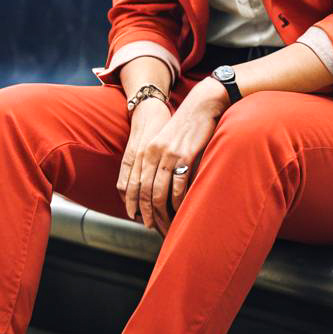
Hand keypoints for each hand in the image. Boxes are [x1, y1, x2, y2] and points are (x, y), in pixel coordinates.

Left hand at [136, 76, 228, 234]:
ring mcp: (168, 155)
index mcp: (144, 151)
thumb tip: (152, 184)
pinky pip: (177, 185)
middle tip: (150, 226)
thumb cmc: (183, 127)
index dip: (132, 203)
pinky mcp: (184, 156)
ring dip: (161, 212)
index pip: (132, 183)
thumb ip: (155, 160)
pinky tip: (179, 209)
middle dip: (146, 212)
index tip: (135, 217)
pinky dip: (177, 201)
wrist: (200, 107)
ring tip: (164, 223)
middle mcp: (152, 154)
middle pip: (143, 191)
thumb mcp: (163, 143)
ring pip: (159, 191)